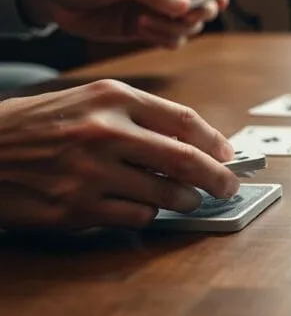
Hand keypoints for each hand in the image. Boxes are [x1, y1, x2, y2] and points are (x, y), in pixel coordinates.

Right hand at [0, 80, 239, 230]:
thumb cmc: (36, 126)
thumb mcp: (86, 102)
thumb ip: (137, 117)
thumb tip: (193, 144)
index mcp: (112, 98)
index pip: (184, 120)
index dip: (215, 141)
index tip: (227, 154)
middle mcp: (105, 132)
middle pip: (186, 159)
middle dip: (218, 177)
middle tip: (229, 186)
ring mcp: (91, 172)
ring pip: (167, 193)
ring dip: (188, 200)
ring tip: (189, 199)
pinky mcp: (76, 208)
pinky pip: (137, 216)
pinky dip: (149, 214)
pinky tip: (143, 207)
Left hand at [18, 0, 229, 48]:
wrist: (51, 0)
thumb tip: (184, 6)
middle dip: (196, 11)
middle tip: (184, 18)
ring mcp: (155, 5)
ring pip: (188, 22)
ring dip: (174, 27)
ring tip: (146, 23)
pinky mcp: (147, 26)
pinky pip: (172, 37)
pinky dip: (164, 38)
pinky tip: (142, 30)